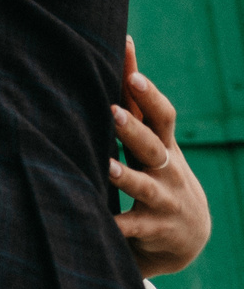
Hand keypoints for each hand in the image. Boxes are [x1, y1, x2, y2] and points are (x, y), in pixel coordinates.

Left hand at [114, 37, 210, 277]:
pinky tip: (101, 221)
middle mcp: (167, 168)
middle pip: (153, 145)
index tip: (130, 66)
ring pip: (145, 186)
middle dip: (134, 129)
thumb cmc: (158, 173)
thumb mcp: (151, 143)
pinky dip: (119, 224)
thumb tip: (118, 54)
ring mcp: (164, 198)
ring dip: (126, 176)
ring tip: (106, 166)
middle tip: (113, 112)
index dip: (144, 89)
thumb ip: (134, 108)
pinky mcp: (156, 228)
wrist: (187, 234)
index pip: (157, 111)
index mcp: (163, 143)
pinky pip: (135, 226)